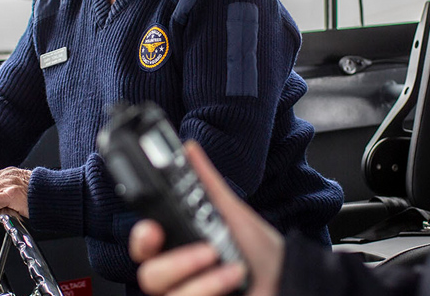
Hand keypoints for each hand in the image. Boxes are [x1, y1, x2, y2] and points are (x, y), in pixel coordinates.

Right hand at [130, 142, 282, 295]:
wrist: (287, 278)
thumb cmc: (259, 251)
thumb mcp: (232, 212)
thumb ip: (207, 182)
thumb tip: (189, 149)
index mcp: (178, 246)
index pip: (145, 245)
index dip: (142, 239)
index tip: (154, 230)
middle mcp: (178, 275)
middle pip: (149, 276)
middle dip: (177, 263)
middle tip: (208, 251)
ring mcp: (189, 295)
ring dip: (204, 284)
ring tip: (235, 270)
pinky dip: (212, 292)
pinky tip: (235, 285)